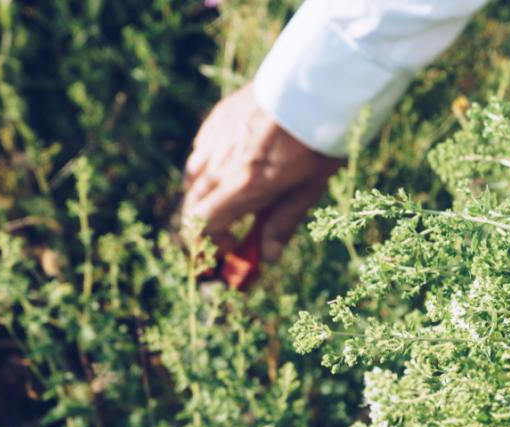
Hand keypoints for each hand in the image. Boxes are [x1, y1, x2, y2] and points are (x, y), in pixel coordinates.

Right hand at [182, 83, 341, 267]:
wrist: (314, 86)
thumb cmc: (317, 141)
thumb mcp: (309, 188)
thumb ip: (283, 222)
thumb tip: (268, 257)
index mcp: (243, 186)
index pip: (201, 225)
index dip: (211, 243)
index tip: (234, 246)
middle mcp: (221, 164)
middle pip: (193, 204)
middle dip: (207, 224)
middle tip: (234, 229)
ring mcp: (215, 139)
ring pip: (192, 177)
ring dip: (206, 195)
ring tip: (234, 195)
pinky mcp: (216, 119)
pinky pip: (200, 151)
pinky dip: (209, 166)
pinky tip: (233, 164)